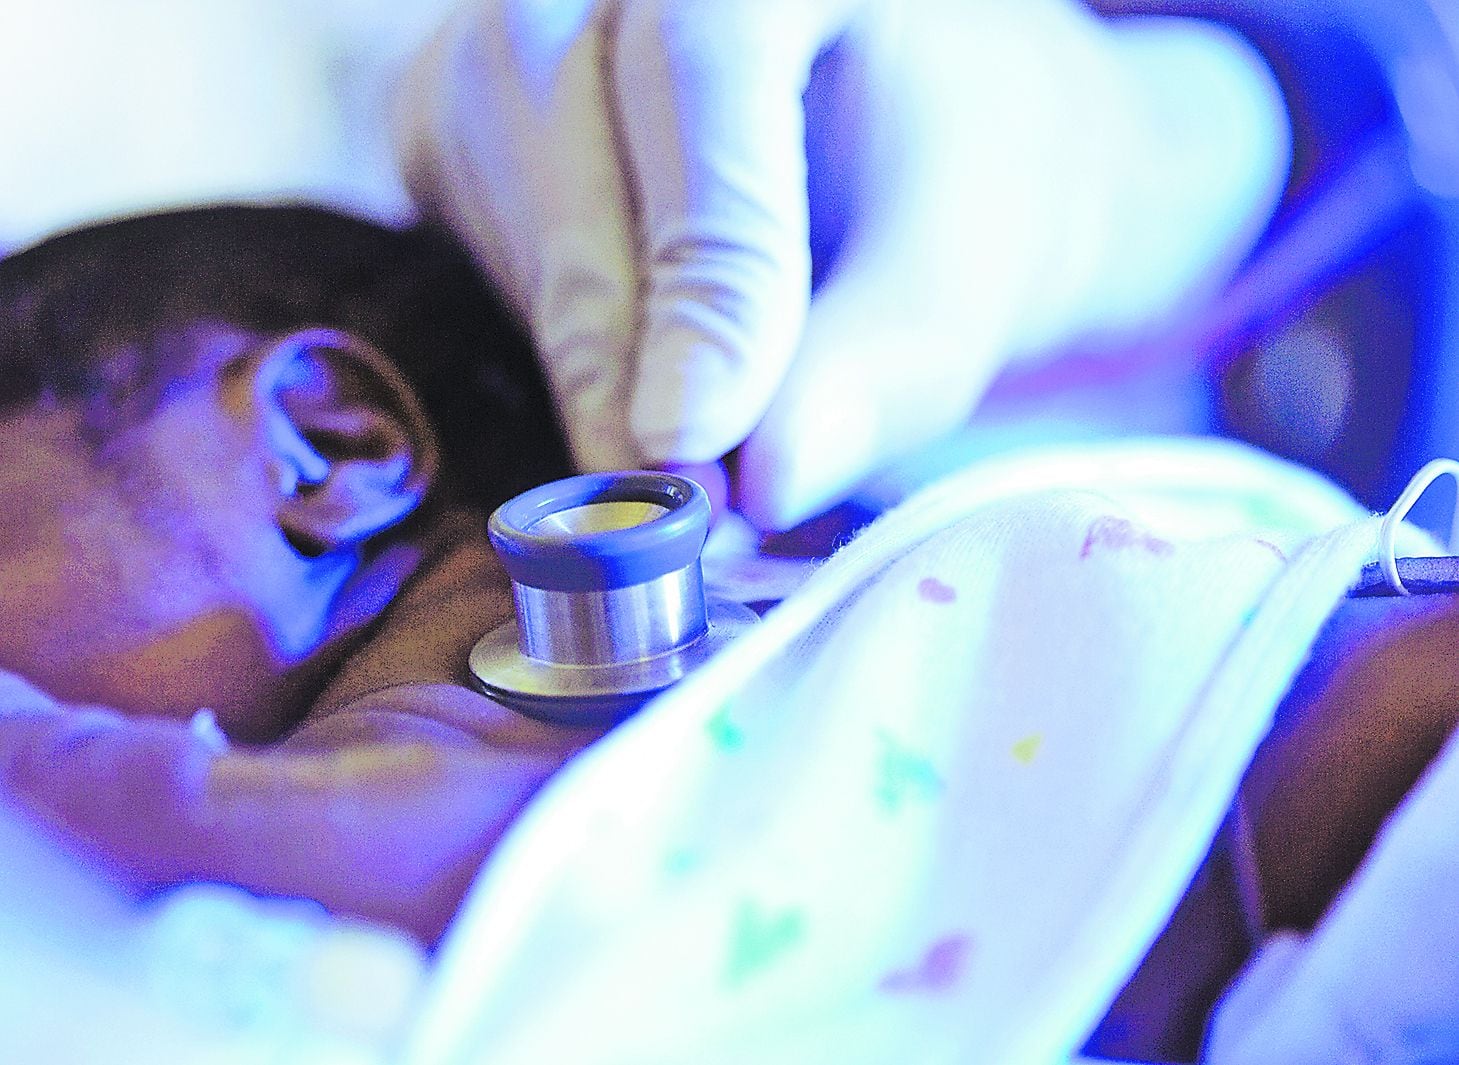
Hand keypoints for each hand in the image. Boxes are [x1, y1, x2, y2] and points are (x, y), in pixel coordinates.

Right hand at [401, 0, 1288, 527]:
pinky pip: (455, 198)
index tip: (692, 438)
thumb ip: (870, 379)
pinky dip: (537, 312)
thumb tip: (760, 486)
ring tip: (662, 435)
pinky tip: (623, 361)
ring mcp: (536, 9)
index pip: (710, 62)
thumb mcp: (954, 292)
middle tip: (658, 490)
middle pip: (557, 95)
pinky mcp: (469, 91)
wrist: (912, 153)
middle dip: (607, 318)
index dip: (698, 257)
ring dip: (569, 328)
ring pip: (482, 153)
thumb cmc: (951, 203)